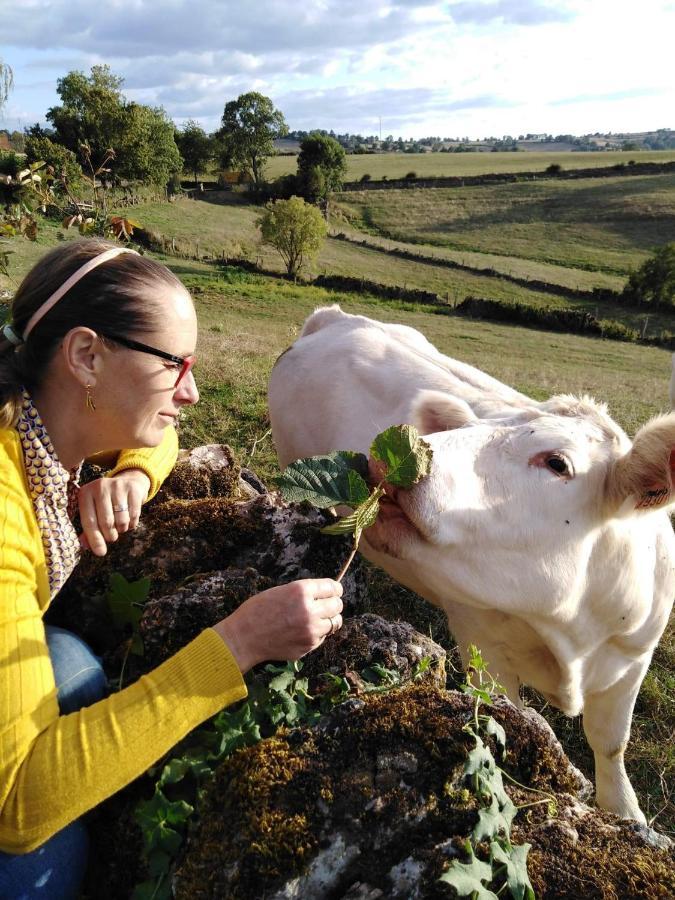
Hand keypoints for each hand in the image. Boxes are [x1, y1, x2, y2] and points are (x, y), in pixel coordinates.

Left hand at [78, 468, 151, 556]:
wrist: (126, 482)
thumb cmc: (105, 503)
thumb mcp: (93, 511)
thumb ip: (88, 528)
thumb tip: (86, 546)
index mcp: (85, 493)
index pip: (89, 521)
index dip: (95, 539)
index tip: (100, 553)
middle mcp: (100, 487)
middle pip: (106, 522)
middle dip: (110, 535)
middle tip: (111, 537)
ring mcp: (117, 486)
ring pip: (121, 520)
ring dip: (122, 529)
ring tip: (119, 526)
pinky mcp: (132, 489)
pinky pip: (134, 515)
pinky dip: (132, 524)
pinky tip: (128, 520)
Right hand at [213, 578, 343, 672]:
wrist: (244, 638)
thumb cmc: (257, 611)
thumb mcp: (280, 591)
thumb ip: (303, 593)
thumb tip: (324, 595)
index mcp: (301, 591)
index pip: (332, 587)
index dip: (335, 588)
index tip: (335, 591)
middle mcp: (309, 610)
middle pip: (337, 605)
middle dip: (333, 603)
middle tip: (327, 604)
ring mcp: (310, 630)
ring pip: (335, 623)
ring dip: (329, 619)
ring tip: (318, 618)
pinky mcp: (308, 646)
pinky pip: (322, 637)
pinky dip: (317, 633)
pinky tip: (302, 631)